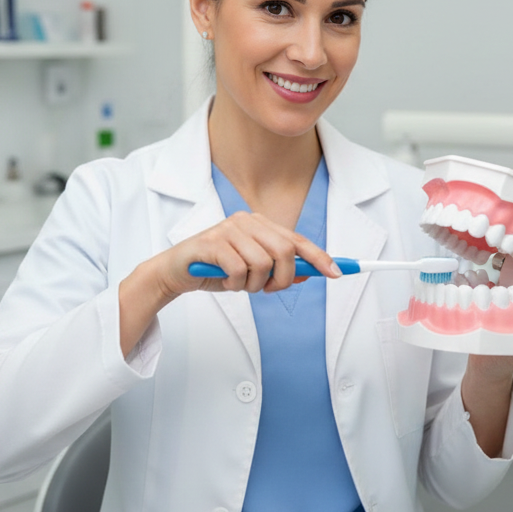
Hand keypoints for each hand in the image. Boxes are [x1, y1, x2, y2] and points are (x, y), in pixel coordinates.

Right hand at [151, 210, 339, 301]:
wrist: (176, 272)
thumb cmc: (216, 269)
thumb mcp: (251, 272)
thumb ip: (277, 270)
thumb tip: (310, 274)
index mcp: (259, 224)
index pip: (297, 239)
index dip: (319, 257)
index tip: (337, 273)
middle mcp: (246, 221)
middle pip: (285, 251)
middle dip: (283, 278)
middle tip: (268, 290)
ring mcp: (228, 230)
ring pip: (263, 263)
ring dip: (254, 285)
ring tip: (240, 285)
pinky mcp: (211, 243)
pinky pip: (239, 270)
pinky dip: (236, 284)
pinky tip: (225, 282)